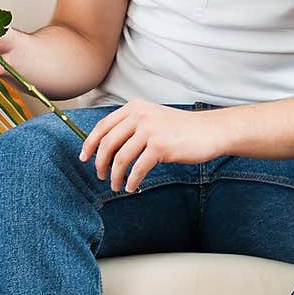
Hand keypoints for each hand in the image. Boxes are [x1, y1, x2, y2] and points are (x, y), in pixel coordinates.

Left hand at [78, 100, 222, 192]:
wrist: (209, 131)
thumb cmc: (180, 129)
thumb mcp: (153, 118)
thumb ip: (132, 126)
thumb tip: (106, 147)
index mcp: (134, 108)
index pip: (102, 126)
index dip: (89, 144)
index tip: (84, 157)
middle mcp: (139, 116)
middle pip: (107, 144)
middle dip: (100, 163)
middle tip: (101, 176)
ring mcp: (150, 130)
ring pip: (120, 158)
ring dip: (115, 176)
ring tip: (116, 186)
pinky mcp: (160, 146)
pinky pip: (137, 168)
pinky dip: (131, 180)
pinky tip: (131, 186)